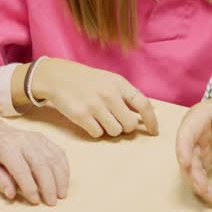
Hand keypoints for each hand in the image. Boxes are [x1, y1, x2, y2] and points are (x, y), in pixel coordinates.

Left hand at [0, 108, 69, 205]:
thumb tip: (12, 195)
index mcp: (6, 147)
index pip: (21, 170)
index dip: (30, 187)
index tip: (35, 201)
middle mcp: (23, 140)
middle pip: (42, 164)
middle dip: (49, 186)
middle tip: (52, 202)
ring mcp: (35, 138)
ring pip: (54, 159)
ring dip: (60, 178)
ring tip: (62, 195)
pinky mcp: (43, 138)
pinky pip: (58, 153)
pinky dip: (64, 168)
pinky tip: (64, 181)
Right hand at [33, 58, 158, 137]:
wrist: (58, 77)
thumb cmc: (89, 81)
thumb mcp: (111, 81)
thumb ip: (129, 96)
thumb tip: (153, 110)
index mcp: (119, 84)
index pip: (144, 104)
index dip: (151, 121)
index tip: (154, 131)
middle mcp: (109, 94)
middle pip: (129, 124)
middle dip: (125, 127)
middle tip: (117, 121)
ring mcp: (94, 105)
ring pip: (115, 132)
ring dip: (110, 130)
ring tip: (101, 119)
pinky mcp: (80, 115)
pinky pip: (98, 134)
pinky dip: (96, 131)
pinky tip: (90, 121)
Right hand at [175, 82, 211, 203]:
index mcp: (195, 118)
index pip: (185, 134)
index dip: (183, 149)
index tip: (186, 163)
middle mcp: (191, 135)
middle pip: (186, 156)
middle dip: (192, 174)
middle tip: (203, 188)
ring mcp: (196, 148)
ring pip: (192, 169)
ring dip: (199, 184)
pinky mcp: (203, 159)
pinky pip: (201, 174)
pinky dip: (205, 185)